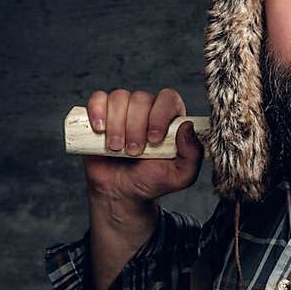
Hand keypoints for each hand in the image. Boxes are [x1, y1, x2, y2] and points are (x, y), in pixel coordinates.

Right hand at [82, 87, 202, 204]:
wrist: (122, 191)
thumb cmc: (151, 181)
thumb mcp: (180, 176)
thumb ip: (192, 155)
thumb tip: (187, 127)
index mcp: (170, 118)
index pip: (168, 98)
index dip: (160, 115)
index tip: (154, 140)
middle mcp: (147, 109)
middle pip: (141, 98)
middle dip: (136, 127)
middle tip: (134, 152)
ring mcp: (123, 109)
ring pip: (119, 98)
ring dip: (117, 125)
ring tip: (116, 148)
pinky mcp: (100, 113)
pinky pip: (97, 98)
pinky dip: (97, 111)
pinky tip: (100, 130)